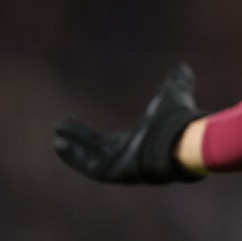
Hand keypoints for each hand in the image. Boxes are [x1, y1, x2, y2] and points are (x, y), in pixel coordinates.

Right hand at [53, 63, 205, 183]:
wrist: (182, 139)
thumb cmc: (177, 122)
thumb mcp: (173, 96)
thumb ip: (176, 83)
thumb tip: (184, 67)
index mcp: (136, 145)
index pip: (106, 142)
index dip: (88, 136)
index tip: (70, 126)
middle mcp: (128, 159)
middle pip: (96, 151)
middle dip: (78, 142)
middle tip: (58, 131)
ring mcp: (123, 168)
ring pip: (92, 160)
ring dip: (75, 151)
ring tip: (57, 139)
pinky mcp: (119, 173)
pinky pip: (93, 168)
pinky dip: (77, 157)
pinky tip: (61, 144)